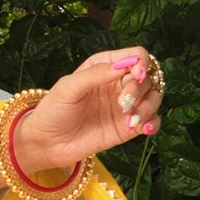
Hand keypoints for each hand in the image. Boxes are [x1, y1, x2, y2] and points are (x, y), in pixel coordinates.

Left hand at [13, 48, 163, 177]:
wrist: (46, 144)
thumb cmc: (53, 111)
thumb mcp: (68, 88)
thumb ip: (96, 74)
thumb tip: (124, 65)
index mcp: (106, 66)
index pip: (137, 56)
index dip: (142, 63)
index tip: (136, 75)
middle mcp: (119, 83)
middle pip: (148, 77)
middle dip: (140, 89)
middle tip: (123, 104)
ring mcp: (125, 106)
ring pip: (154, 98)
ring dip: (148, 107)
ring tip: (130, 121)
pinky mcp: (128, 127)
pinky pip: (152, 121)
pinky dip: (152, 123)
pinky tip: (141, 129)